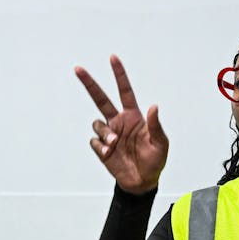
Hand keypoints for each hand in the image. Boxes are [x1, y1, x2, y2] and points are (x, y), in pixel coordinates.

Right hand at [75, 55, 167, 193]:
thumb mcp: (160, 143)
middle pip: (100, 99)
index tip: (112, 58)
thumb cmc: (154, 161)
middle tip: (78, 69)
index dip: (119, 75)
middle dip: (89, 84)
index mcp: (133, 116)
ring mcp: (109, 134)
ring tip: (114, 143)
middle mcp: (119, 121)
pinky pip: (95, 141)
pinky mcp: (102, 148)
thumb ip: (155, 125)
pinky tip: (109, 153)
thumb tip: (153, 107)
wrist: (142, 181)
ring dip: (104, 132)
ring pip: (97, 123)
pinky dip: (100, 146)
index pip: (124, 91)